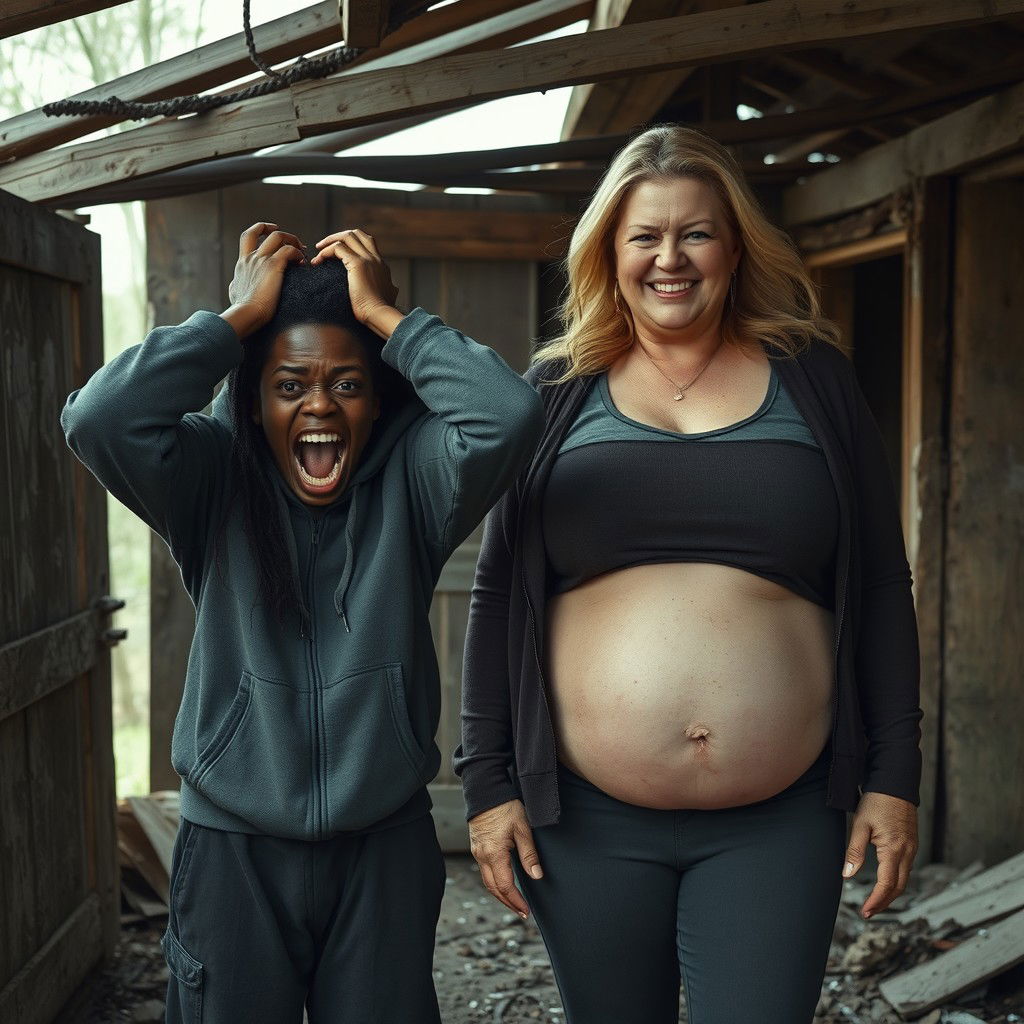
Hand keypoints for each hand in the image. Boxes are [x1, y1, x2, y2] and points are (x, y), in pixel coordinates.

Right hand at [222, 222, 305, 338]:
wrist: (245, 313)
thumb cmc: (241, 309)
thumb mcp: (234, 291)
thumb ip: (237, 284)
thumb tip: (236, 285)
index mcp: (242, 262)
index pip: (248, 236)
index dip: (260, 229)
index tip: (273, 232)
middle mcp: (251, 258)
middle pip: (263, 230)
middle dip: (281, 233)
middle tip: (295, 243)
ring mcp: (261, 260)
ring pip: (278, 236)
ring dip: (293, 241)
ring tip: (302, 252)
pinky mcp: (273, 266)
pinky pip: (289, 250)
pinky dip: (298, 254)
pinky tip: (302, 263)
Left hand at [309, 228, 398, 327]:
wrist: (380, 315)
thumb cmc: (381, 312)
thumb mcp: (389, 294)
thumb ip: (390, 289)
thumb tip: (394, 289)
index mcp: (381, 265)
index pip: (366, 243)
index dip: (349, 244)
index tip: (336, 253)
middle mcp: (375, 258)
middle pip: (357, 234)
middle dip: (338, 236)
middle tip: (324, 246)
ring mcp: (367, 259)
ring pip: (347, 236)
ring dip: (330, 240)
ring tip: (318, 250)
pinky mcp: (358, 264)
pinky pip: (338, 248)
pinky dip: (326, 252)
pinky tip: (318, 261)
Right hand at [468, 799, 542, 918]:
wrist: (486, 790)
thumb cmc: (505, 806)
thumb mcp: (523, 828)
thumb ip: (529, 854)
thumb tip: (537, 876)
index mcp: (494, 853)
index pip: (505, 886)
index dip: (516, 901)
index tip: (527, 911)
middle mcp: (482, 856)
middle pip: (493, 888)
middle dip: (508, 903)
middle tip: (522, 912)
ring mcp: (477, 851)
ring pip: (487, 881)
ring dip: (501, 894)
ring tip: (515, 902)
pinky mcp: (476, 846)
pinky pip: (485, 871)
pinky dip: (495, 882)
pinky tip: (504, 883)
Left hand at [843, 791, 917, 917]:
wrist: (896, 782)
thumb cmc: (876, 801)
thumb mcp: (860, 824)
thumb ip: (854, 851)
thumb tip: (847, 875)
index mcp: (894, 849)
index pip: (887, 884)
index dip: (876, 901)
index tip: (865, 912)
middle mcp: (908, 852)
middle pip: (899, 887)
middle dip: (884, 902)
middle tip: (868, 912)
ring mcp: (913, 848)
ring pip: (904, 879)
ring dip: (891, 893)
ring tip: (875, 902)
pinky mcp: (912, 843)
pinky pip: (906, 868)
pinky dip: (896, 881)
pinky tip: (886, 883)